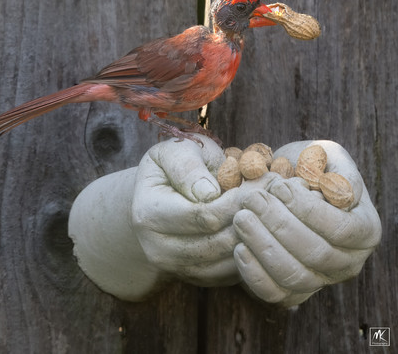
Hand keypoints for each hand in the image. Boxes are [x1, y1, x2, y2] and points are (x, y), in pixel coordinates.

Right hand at [132, 135, 273, 286]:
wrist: (158, 194)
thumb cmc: (172, 165)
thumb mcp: (174, 151)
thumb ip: (188, 168)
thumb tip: (209, 193)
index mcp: (148, 214)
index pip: (203, 216)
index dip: (239, 200)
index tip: (266, 180)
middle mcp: (158, 249)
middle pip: (219, 243)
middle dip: (254, 217)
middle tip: (279, 193)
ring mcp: (177, 268)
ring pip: (229, 262)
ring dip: (258, 235)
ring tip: (277, 207)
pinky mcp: (197, 277)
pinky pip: (233, 273)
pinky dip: (254, 250)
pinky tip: (266, 225)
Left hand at [233, 141, 381, 306]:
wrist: (285, 184)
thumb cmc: (307, 166)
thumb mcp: (327, 155)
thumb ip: (337, 170)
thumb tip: (342, 195)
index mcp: (364, 229)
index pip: (340, 229)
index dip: (306, 209)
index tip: (278, 186)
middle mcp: (348, 261)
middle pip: (315, 254)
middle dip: (278, 225)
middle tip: (251, 200)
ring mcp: (320, 280)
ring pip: (294, 277)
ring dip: (263, 247)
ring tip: (241, 218)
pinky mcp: (291, 291)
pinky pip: (274, 294)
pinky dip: (254, 274)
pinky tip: (238, 247)